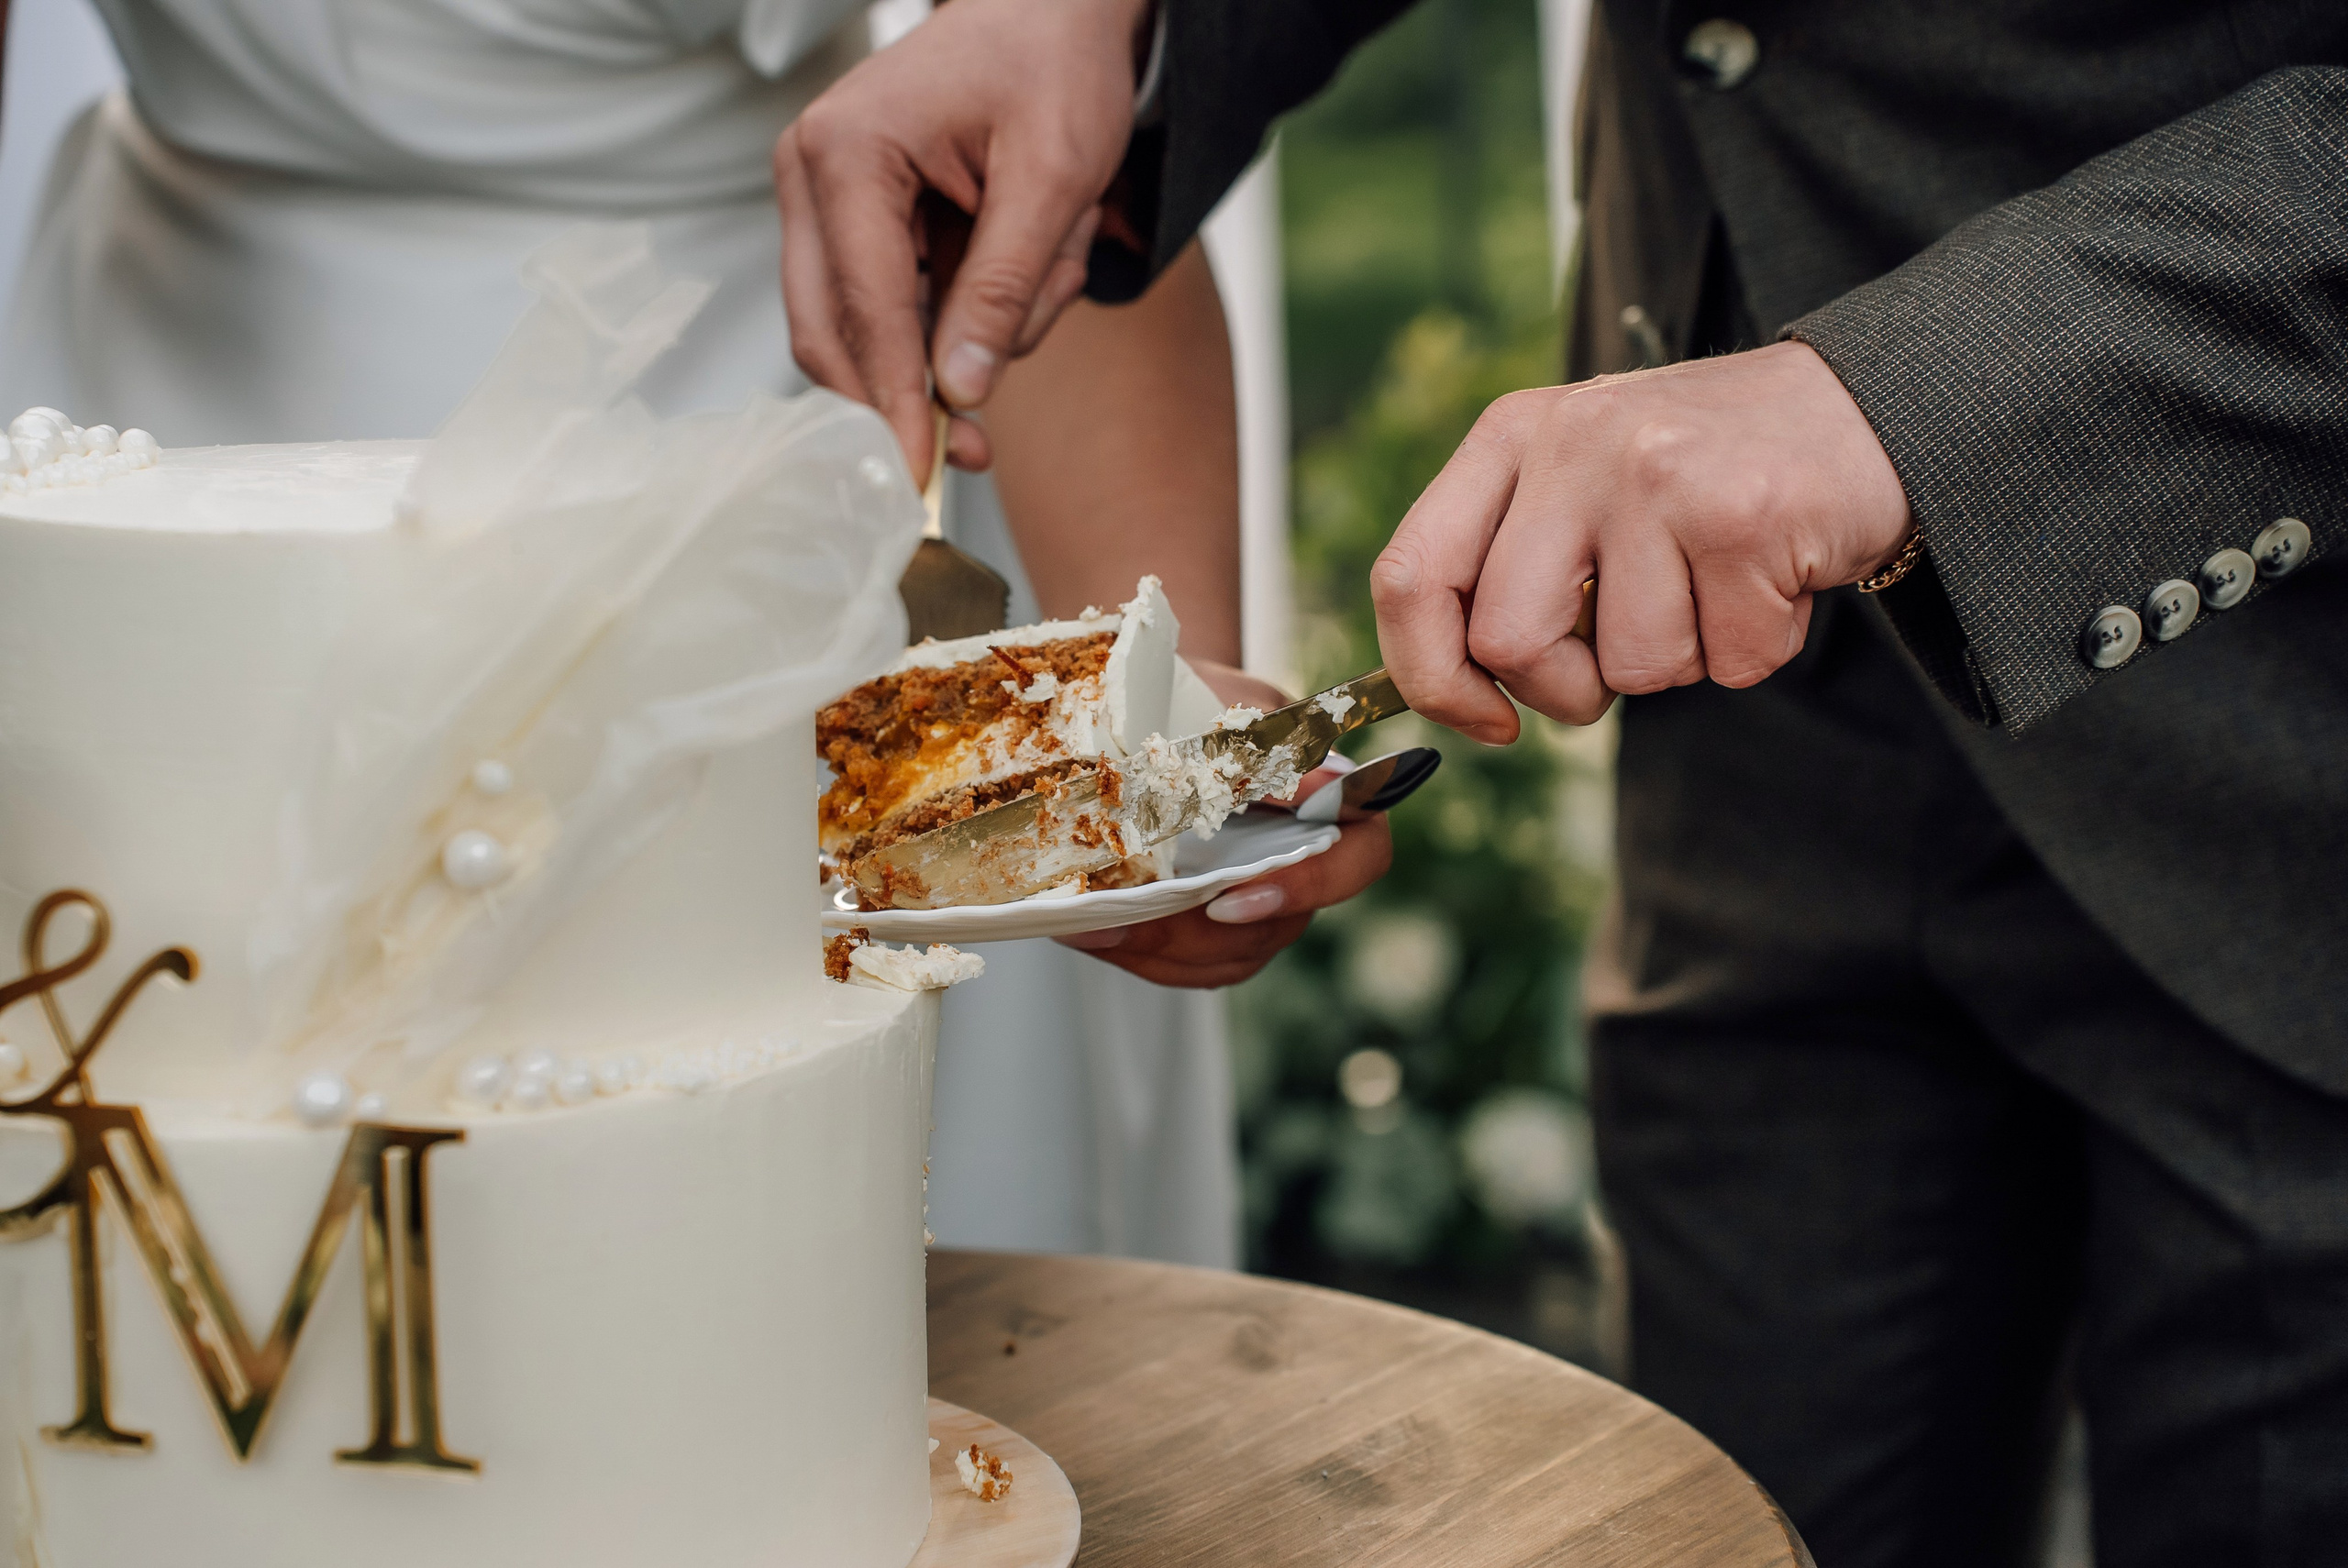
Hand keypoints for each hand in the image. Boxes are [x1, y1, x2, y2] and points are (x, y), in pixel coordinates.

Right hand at [775, 0, 1150, 477]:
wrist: (1052, 10)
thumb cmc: (1055, 68)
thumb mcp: (1054, 180)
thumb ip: (1003, 287)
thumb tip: (959, 392)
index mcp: (847, 153)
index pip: (862, 310)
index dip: (893, 404)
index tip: (916, 477)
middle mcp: (812, 175)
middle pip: (832, 335)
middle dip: (914, 393)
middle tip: (982, 448)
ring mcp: (825, 200)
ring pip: (868, 331)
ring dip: (964, 334)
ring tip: (1055, 263)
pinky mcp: (856, 222)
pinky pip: (896, 308)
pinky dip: (966, 312)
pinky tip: (1032, 262)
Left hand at [1052, 660, 1392, 987]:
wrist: (1154, 708)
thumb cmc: (1204, 700)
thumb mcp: (1232, 707)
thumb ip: (1261, 743)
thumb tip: (1303, 784)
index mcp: (1331, 805)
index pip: (1359, 859)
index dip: (1308, 887)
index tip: (1229, 897)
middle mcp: (1305, 868)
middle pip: (1273, 929)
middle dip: (1192, 932)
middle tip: (1122, 920)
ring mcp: (1262, 908)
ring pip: (1224, 958)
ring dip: (1154, 949)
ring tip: (1089, 927)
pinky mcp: (1213, 931)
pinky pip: (1186, 964)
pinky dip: (1136, 952)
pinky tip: (1089, 931)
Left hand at [1370, 342, 1912, 739]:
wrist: (1869, 409)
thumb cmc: (1708, 474)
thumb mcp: (1584, 483)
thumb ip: (1511, 563)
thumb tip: (1455, 688)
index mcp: (1514, 436)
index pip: (1410, 575)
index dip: (1430, 675)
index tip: (1485, 719)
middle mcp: (1574, 445)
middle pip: (1505, 642)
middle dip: (1566, 689)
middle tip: (1625, 653)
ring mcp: (1656, 477)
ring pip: (1626, 667)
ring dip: (1682, 659)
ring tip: (1717, 583)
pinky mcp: (1742, 517)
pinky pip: (1727, 662)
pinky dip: (1756, 648)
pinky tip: (1773, 577)